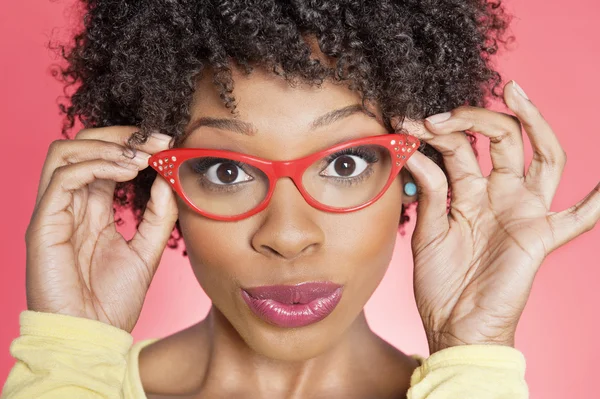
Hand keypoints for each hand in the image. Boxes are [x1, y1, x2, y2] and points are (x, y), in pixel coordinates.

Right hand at [25, 127, 177, 332]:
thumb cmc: (114, 300)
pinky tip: (128, 171)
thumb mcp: (147, 250)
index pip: (106, 160)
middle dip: (123, 136)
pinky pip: (62, 178)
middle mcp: (71, 205)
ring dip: (108, 146)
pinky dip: (96, 164)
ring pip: (66, 152)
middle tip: (159, 140)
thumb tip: (169, 177)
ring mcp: (55, 212)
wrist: (92, 336)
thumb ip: (159, 214)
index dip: (134, 145)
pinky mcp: (44, 224)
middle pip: (83, 146)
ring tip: (142, 155)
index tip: (168, 143)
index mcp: (92, 209)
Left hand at [403, 81, 599, 353]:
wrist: (453, 325)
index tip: (408, 122)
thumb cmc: (439, 282)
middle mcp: (499, 194)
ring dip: (533, 124)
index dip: (436, 131)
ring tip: (515, 94)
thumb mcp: (427, 231)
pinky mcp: (540, 237)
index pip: (460, 146)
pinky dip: (596, 204)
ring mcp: (523, 212)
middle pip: (500, 139)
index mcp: (469, 192)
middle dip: (473, 119)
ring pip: (540, 158)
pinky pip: (576, 220)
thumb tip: (414, 151)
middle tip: (441, 114)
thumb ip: (429, 192)